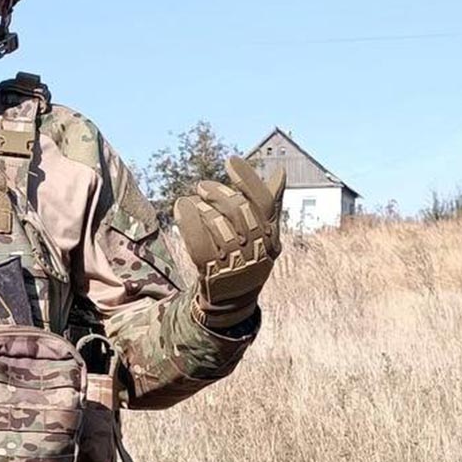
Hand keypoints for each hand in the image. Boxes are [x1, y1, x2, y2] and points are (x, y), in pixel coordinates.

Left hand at [173, 156, 284, 329]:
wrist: (233, 301)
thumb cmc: (248, 258)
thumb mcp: (264, 233)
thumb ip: (269, 203)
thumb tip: (281, 171)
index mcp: (271, 236)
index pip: (263, 201)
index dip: (247, 179)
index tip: (230, 161)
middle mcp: (257, 249)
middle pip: (238, 211)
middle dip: (218, 193)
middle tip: (202, 186)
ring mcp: (235, 263)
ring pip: (217, 225)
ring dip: (201, 207)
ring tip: (191, 202)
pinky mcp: (213, 273)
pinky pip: (199, 242)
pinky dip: (189, 221)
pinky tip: (181, 207)